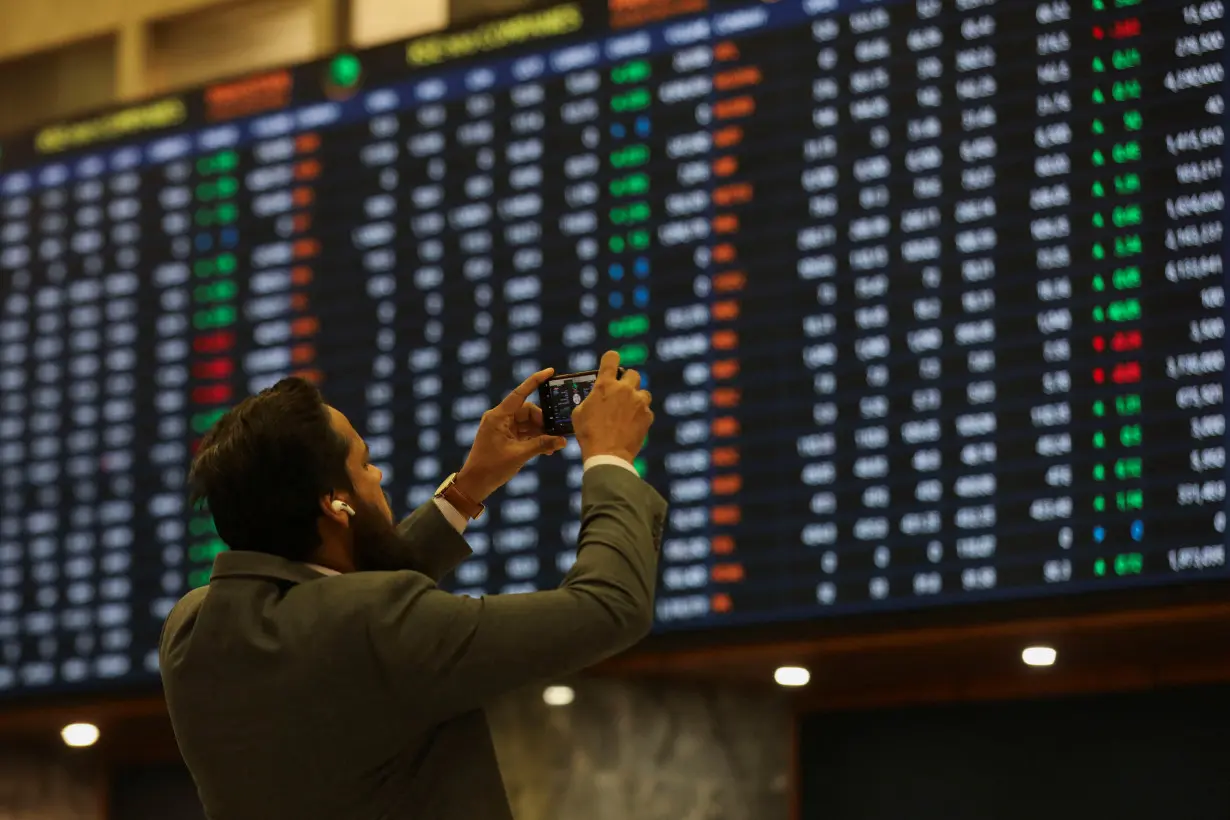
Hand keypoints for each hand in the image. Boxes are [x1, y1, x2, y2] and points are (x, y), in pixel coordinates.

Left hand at [454, 368, 567, 501]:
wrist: (475, 483)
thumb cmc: (491, 468)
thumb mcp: (520, 455)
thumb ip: (542, 445)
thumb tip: (563, 440)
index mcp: (498, 417)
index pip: (520, 393)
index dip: (535, 381)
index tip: (550, 371)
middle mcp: (499, 418)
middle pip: (528, 411)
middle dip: (543, 421)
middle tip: (556, 434)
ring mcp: (502, 427)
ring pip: (527, 422)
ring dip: (540, 432)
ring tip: (553, 445)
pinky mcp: (504, 436)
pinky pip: (524, 432)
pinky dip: (534, 438)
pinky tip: (546, 448)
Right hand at [572, 351, 654, 463]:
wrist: (607, 455)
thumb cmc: (589, 434)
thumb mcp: (579, 412)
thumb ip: (590, 398)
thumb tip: (595, 395)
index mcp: (605, 385)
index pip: (611, 358)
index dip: (611, 358)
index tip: (612, 362)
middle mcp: (624, 389)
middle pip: (633, 373)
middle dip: (627, 381)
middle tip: (621, 392)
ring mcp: (638, 402)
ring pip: (643, 392)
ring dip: (636, 398)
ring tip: (628, 411)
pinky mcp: (648, 416)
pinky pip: (647, 410)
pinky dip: (640, 415)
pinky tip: (631, 425)